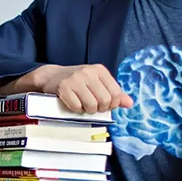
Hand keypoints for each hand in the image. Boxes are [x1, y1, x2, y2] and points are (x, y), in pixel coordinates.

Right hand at [0, 64, 132, 113]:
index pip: (116, 94)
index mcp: (100, 70)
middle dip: (99, 108)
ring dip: (87, 110)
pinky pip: (77, 107)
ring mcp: (76, 79)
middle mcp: (89, 72)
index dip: (111, 104)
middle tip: (92, 105)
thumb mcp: (97, 83)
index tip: (104, 104)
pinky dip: (76, 110)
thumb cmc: (77, 82)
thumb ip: (114, 93)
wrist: (51, 76)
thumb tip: (130, 103)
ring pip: (92, 106)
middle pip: (105, 101)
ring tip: (82, 104)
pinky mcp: (64, 87)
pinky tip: (73, 103)